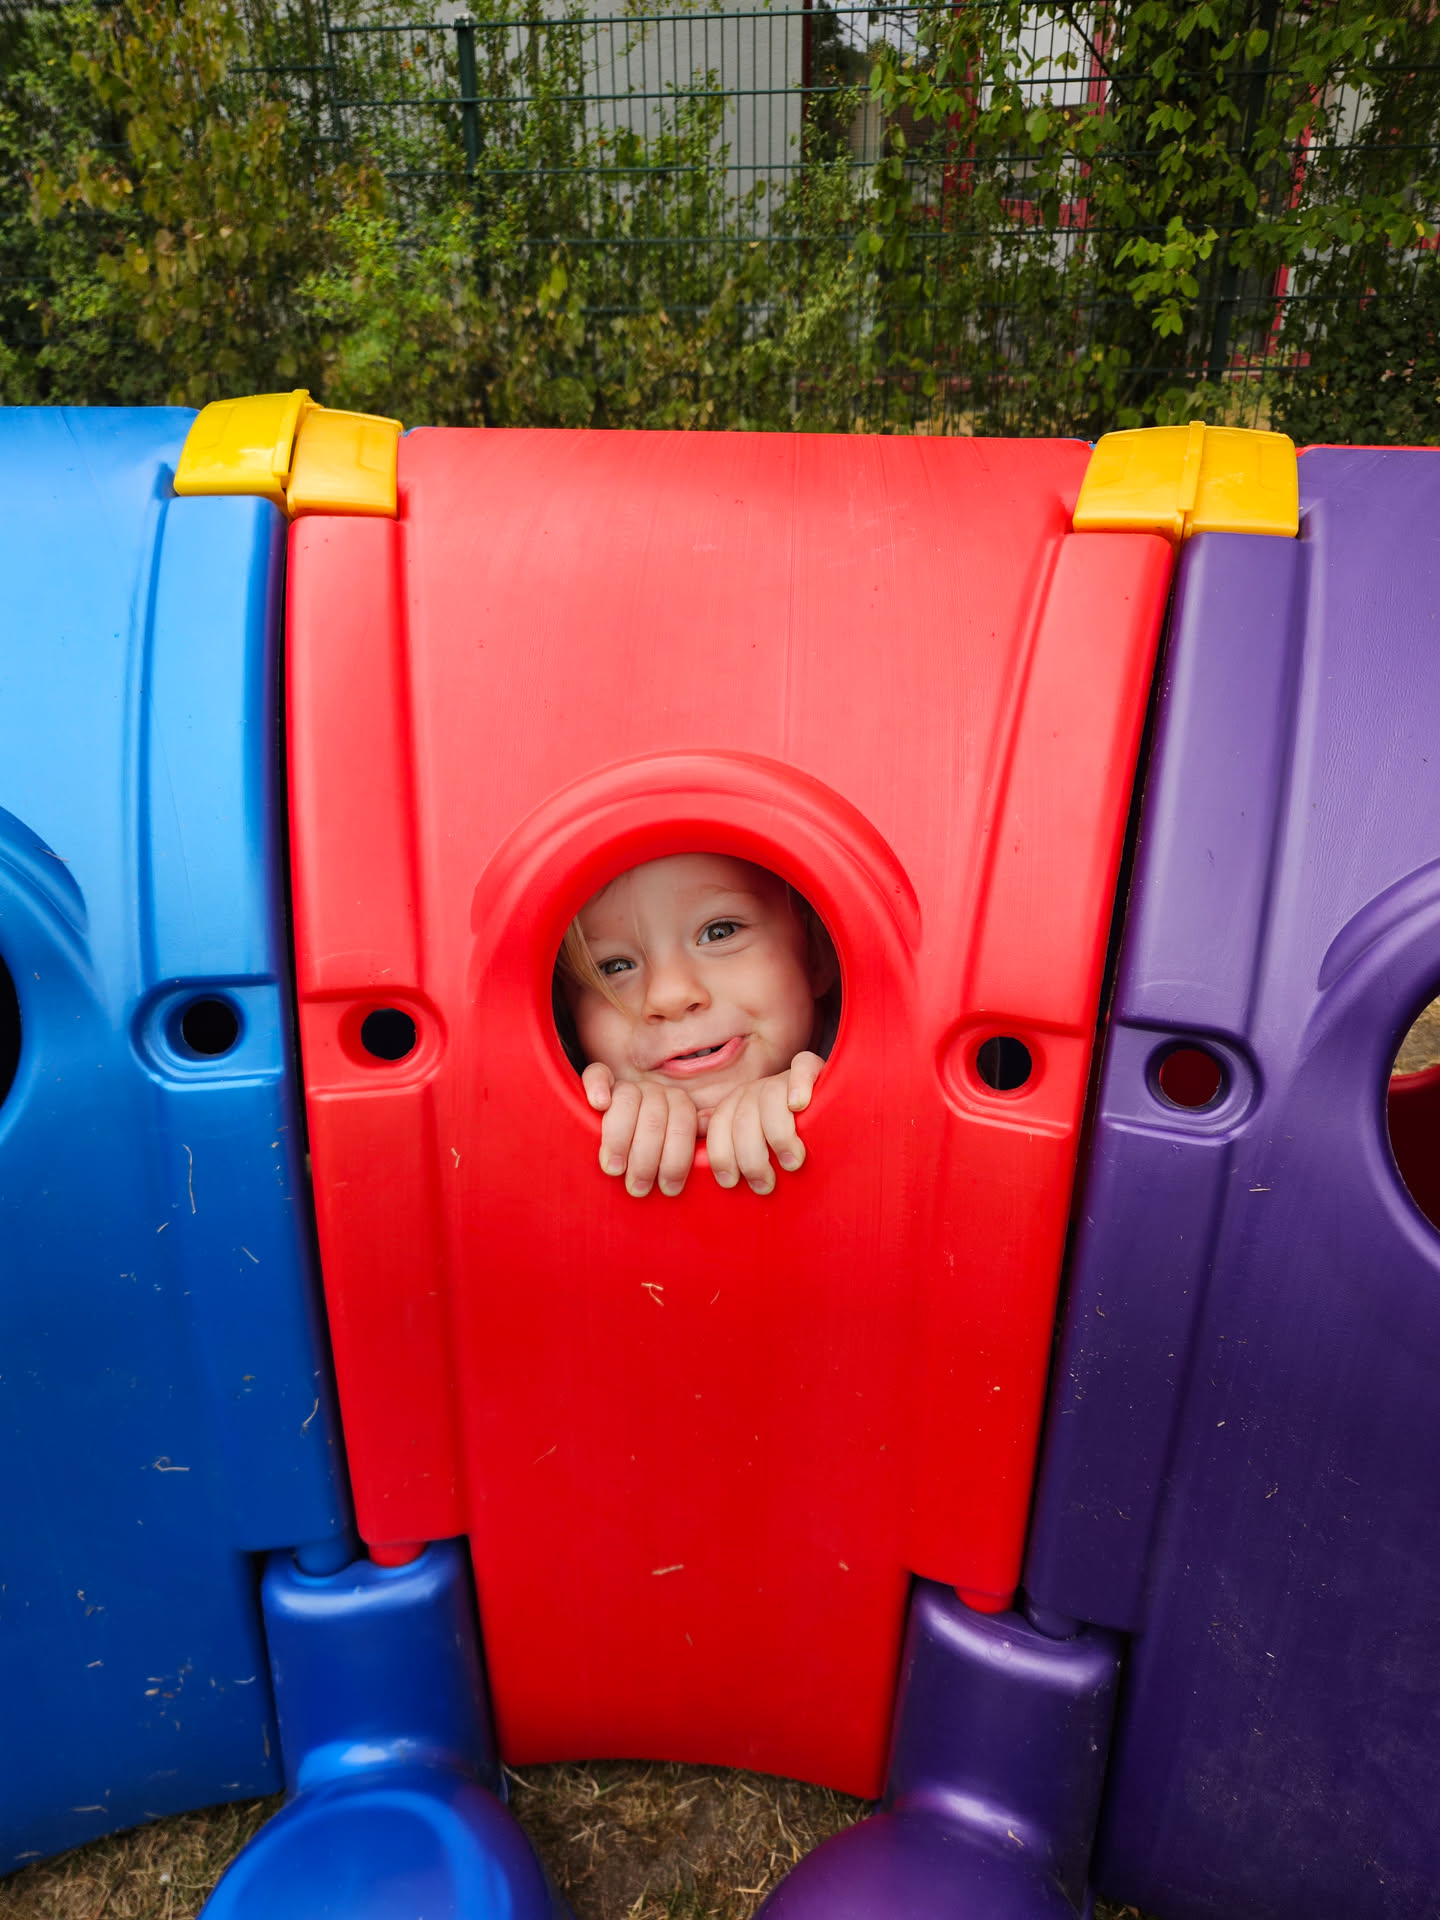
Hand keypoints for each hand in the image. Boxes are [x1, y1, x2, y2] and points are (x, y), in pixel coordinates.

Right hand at [582, 1063, 698, 1197]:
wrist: (623, 1135)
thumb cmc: (654, 1154)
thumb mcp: (678, 1149)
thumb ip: (692, 1139)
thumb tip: (707, 1124)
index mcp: (679, 1105)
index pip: (682, 1126)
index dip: (676, 1160)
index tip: (667, 1188)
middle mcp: (655, 1092)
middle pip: (654, 1120)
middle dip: (647, 1159)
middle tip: (638, 1188)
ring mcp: (627, 1086)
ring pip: (626, 1101)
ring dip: (619, 1139)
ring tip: (615, 1169)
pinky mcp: (600, 1082)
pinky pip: (597, 1074)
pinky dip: (598, 1087)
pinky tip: (600, 1104)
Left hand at [704, 1051, 824, 1194]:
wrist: (830, 1118)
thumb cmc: (789, 1147)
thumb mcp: (758, 1153)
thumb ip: (733, 1153)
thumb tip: (700, 1161)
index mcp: (736, 1108)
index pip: (719, 1126)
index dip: (721, 1155)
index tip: (731, 1182)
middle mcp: (756, 1091)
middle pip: (743, 1119)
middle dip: (751, 1157)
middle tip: (765, 1184)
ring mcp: (783, 1079)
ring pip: (770, 1098)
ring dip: (778, 1134)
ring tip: (791, 1163)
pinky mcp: (812, 1069)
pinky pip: (803, 1066)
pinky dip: (799, 1084)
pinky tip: (799, 1106)